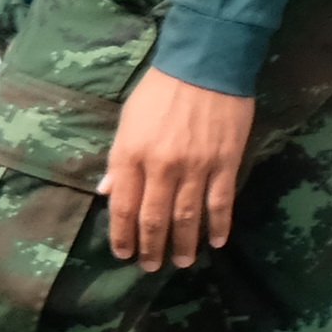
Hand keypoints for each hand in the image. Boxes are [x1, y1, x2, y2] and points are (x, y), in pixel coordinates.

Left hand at [102, 67, 254, 267]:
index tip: (123, 253)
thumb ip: (119, 160)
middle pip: (154, 219)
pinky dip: (218, 225)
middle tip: (151, 267)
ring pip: (187, 217)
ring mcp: (195, 167)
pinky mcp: (225, 162)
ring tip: (182, 262)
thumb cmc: (160, 90)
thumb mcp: (127, 121)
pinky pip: (221, 202)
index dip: (122, 235)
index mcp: (131, 155)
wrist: (205, 63)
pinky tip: (216, 241)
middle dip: (151, 248)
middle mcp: (161, 167)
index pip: (123, 207)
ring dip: (184, 244)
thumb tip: (106, 192)